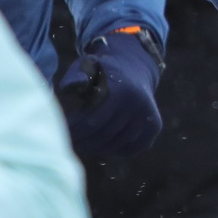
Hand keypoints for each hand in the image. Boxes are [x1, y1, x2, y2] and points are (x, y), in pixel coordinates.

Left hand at [57, 25, 165, 157]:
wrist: (135, 68)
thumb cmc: (104, 70)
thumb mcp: (88, 66)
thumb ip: (75, 76)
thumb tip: (66, 89)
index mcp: (121, 90)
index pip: (92, 122)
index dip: (75, 131)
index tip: (63, 132)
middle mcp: (138, 105)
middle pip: (103, 137)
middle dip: (83, 142)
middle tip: (71, 142)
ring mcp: (148, 118)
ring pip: (116, 147)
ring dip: (96, 149)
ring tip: (83, 144)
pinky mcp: (154, 128)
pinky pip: (130, 150)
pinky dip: (115, 152)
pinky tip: (102, 145)